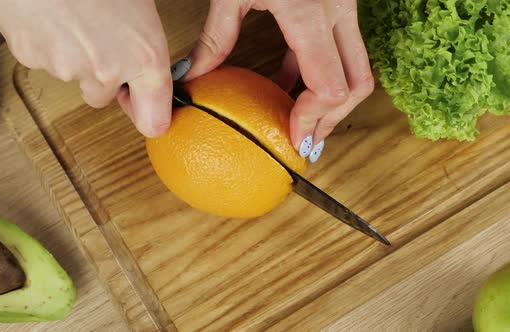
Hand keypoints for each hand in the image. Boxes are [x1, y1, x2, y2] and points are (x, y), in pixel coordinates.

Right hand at [0, 0, 172, 136]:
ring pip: (72, 76)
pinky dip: (45, 43)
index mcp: (144, 55)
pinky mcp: (31, 58)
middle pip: (103, 98)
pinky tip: (50, 15)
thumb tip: (146, 63)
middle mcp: (107, 70)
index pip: (154, 122)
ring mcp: (66, 67)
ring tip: (73, 15)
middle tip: (99, 37)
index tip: (145, 107)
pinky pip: (41, 59)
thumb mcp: (140, 2)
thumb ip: (145, 43)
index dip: (149, 115)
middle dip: (102, 75)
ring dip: (73, 56)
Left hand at [182, 0, 374, 160]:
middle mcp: (337, 12)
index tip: (294, 139)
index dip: (316, 120)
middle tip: (305, 141)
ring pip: (355, 69)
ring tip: (299, 123)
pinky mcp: (338, 5)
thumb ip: (216, 37)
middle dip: (333, 119)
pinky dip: (318, 74)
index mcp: (309, 13)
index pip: (331, 85)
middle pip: (357, 83)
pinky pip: (337, 50)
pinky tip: (288, 87)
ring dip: (329, 100)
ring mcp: (344, 7)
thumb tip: (195, 77)